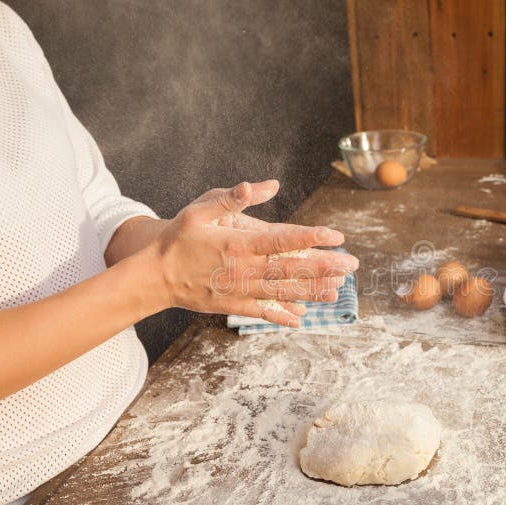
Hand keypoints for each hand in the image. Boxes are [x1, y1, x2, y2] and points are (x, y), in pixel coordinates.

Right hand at [146, 180, 358, 325]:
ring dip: (312, 292)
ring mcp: (240, 291)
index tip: (336, 236)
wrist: (154, 277)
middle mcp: (243, 269)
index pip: (282, 240)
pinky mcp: (233, 305)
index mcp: (238, 244)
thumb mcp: (201, 210)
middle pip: (291, 269)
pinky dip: (282, 316)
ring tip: (338, 291)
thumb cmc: (178, 239)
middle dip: (324, 267)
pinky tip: (301, 320)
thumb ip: (233, 199)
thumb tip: (263, 185)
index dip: (311, 238)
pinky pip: (263, 312)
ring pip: (283, 292)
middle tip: (351, 265)